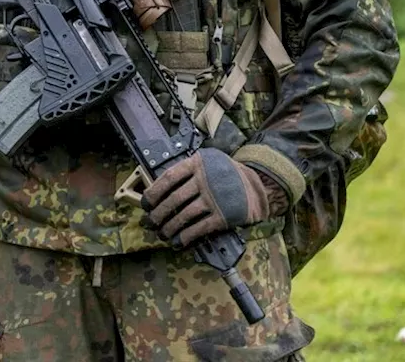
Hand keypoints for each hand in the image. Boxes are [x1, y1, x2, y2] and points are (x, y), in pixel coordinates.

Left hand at [141, 148, 287, 247]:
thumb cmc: (226, 174)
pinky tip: (178, 241)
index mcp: (197, 163)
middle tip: (150, 222)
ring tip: (162, 234)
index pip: (169, 178)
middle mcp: (205, 179)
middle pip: (174, 199)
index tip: (145, 203)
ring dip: (170, 227)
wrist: (259, 187)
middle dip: (158, 213)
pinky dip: (186, 236)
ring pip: (184, 215)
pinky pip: (200, 228)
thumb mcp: (207, 162)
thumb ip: (187, 172)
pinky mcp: (224, 215)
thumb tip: (159, 190)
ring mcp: (215, 198)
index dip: (154, 192)